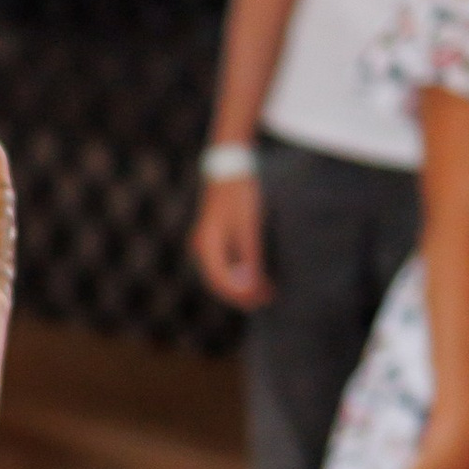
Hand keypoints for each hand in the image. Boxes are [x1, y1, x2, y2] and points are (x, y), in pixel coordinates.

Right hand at [192, 170, 268, 306]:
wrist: (231, 168)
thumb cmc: (240, 195)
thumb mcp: (249, 226)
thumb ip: (251, 256)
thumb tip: (254, 285)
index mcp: (207, 245)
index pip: (221, 281)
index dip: (241, 294)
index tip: (262, 300)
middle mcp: (202, 246)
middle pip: (219, 281)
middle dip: (242, 293)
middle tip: (266, 300)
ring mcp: (206, 242)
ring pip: (221, 274)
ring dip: (241, 285)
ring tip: (265, 290)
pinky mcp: (214, 238)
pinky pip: (224, 264)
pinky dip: (239, 273)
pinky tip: (256, 274)